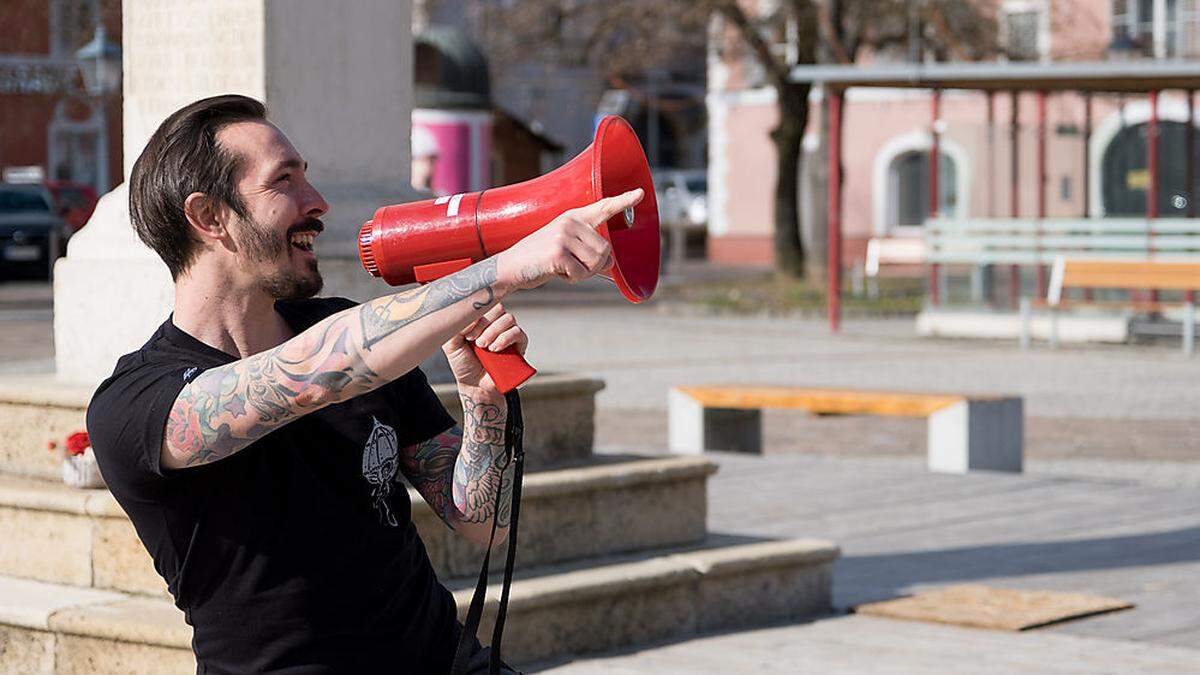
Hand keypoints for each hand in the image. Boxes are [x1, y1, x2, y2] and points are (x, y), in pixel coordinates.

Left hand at [442, 303, 528, 390]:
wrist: (475, 386)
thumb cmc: (464, 364)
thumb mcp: (451, 344)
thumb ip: (456, 326)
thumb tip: (470, 315)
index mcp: (480, 320)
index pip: (484, 303)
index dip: (477, 314)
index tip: (467, 334)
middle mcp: (495, 324)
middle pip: (498, 307)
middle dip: (485, 324)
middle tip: (476, 341)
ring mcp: (508, 333)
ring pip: (509, 318)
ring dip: (494, 332)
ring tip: (484, 347)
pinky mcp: (519, 344)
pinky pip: (518, 333)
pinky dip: (505, 339)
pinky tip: (495, 350)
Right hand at [496, 188, 643, 291]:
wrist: (510, 267)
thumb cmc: (540, 259)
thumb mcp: (566, 249)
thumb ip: (589, 251)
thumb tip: (610, 263)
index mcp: (574, 217)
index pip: (603, 208)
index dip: (623, 201)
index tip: (640, 194)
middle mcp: (570, 222)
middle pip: (605, 250)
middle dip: (593, 266)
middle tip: (572, 265)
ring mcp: (563, 235)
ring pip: (596, 262)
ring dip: (583, 273)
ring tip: (563, 267)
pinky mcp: (558, 252)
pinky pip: (581, 273)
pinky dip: (572, 279)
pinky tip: (556, 272)